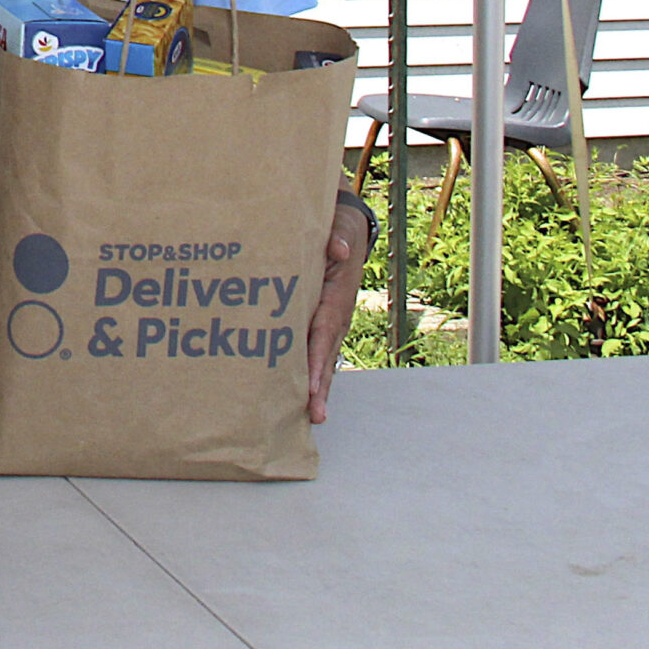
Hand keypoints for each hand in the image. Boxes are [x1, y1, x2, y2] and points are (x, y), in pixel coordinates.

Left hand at [304, 201, 369, 425]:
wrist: (348, 231)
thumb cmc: (338, 231)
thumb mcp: (338, 230)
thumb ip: (336, 238)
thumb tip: (336, 249)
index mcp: (337, 297)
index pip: (324, 332)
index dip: (317, 359)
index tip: (310, 385)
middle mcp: (338, 316)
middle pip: (327, 356)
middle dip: (321, 387)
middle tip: (316, 416)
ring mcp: (333, 322)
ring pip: (324, 359)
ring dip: (318, 387)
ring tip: (312, 418)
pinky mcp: (324, 322)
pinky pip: (317, 350)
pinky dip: (312, 372)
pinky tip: (300, 395)